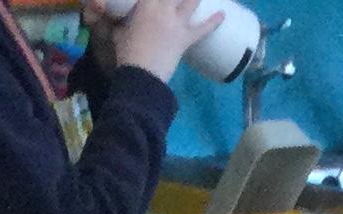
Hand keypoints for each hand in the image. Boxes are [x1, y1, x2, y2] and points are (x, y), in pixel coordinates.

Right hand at [98, 0, 223, 79]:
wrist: (141, 78)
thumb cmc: (126, 55)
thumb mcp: (118, 33)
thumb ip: (121, 23)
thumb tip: (118, 23)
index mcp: (146, 4)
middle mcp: (163, 8)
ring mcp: (176, 23)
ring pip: (192, 1)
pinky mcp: (185, 39)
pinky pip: (203, 29)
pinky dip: (214, 22)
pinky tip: (224, 14)